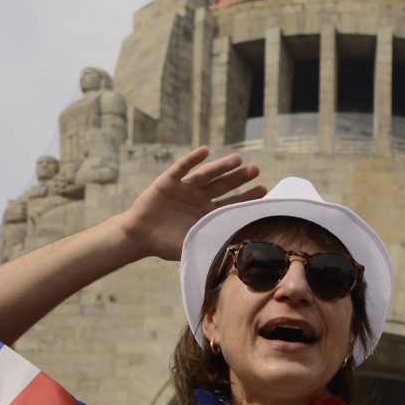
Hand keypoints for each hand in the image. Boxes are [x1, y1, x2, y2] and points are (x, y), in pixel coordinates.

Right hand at [117, 146, 264, 261]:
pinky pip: (181, 168)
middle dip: (239, 177)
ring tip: (237, 159)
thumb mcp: (193, 245)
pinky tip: (204, 151)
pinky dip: (192, 159)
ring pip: (206, 175)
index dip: (247, 197)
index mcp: (208, 214)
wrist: (140, 237)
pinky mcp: (168, 181)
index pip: (232, 204)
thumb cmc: (167, 245)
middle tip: (256, 169)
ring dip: (221, 166)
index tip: (264, 190)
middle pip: (223, 185)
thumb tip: (238, 253)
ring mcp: (184, 188)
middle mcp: (199, 198)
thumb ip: (212, 243)